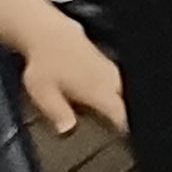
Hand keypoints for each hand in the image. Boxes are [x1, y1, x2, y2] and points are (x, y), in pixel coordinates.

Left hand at [11, 5, 122, 139]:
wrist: (47, 32)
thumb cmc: (44, 63)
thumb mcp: (43, 92)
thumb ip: (58, 113)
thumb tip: (68, 131)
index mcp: (99, 89)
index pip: (122, 114)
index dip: (127, 129)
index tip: (128, 139)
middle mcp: (109, 79)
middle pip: (128, 103)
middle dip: (128, 116)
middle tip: (121, 131)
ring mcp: (109, 68)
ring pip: (124, 91)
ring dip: (122, 103)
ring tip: (115, 117)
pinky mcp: (105, 61)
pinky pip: (117, 82)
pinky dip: (114, 92)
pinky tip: (105, 96)